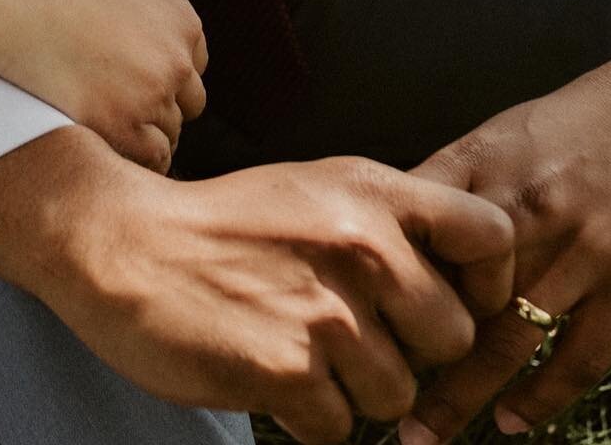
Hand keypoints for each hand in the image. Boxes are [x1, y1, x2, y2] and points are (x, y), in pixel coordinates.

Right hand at [0, 0, 208, 169]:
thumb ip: (155, 4)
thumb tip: (163, 28)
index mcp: (181, 20)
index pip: (192, 65)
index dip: (163, 73)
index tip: (134, 77)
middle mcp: (175, 59)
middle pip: (188, 101)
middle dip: (160, 103)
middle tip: (120, 103)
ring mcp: (151, 95)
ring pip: (169, 132)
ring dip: (143, 131)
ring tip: (103, 123)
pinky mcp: (120, 126)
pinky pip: (151, 158)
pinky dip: (135, 157)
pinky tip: (109, 145)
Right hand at [36, 147, 513, 442]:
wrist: (120, 243)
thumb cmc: (217, 224)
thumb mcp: (310, 190)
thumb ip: (381, 226)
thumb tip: (451, 287)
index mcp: (370, 191)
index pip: (490, 235)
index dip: (488, 282)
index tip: (454, 300)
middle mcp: (361, 245)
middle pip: (452, 339)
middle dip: (407, 353)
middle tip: (348, 335)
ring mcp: (327, 310)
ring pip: (396, 396)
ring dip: (352, 390)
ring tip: (297, 348)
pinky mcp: (289, 369)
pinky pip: (338, 430)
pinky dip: (306, 417)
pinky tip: (267, 371)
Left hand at [401, 40, 610, 442]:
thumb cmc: (581, 120)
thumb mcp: (503, 134)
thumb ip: (453, 185)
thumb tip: (395, 231)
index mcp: (483, 165)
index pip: (414, 231)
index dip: (378, 281)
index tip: (348, 326)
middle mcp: (526, 207)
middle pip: (455, 296)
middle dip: (412, 355)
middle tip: (378, 403)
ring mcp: (583, 246)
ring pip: (511, 336)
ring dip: (465, 394)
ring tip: (425, 433)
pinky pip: (583, 353)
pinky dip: (545, 396)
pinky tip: (513, 422)